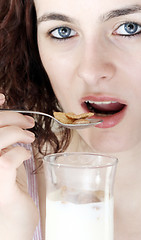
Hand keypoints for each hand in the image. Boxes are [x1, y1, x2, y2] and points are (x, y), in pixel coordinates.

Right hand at [0, 94, 37, 238]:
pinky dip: (21, 152)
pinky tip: (25, 156)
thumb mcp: (2, 161)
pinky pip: (8, 158)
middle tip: (29, 122)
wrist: (10, 225)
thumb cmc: (7, 192)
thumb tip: (10, 120)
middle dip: (12, 117)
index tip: (2, 96)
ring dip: (18, 133)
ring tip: (30, 137)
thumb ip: (2, 142)